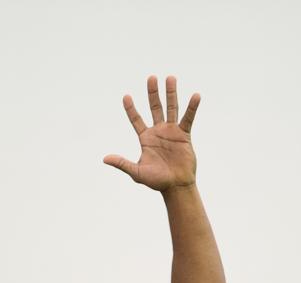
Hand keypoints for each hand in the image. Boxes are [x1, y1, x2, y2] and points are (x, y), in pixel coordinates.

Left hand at [104, 76, 199, 190]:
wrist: (176, 186)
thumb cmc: (156, 181)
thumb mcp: (137, 172)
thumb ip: (122, 163)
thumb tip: (105, 159)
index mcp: (145, 138)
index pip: (136, 119)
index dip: (130, 109)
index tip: (126, 96)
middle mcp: (158, 131)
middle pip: (154, 107)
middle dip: (153, 93)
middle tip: (151, 77)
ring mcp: (172, 132)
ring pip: (171, 108)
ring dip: (171, 93)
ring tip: (170, 77)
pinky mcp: (184, 135)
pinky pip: (188, 118)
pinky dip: (192, 107)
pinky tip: (195, 95)